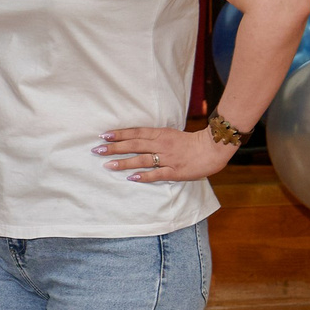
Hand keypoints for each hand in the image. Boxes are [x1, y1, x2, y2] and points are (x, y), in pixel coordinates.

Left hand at [95, 125, 235, 183]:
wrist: (212, 149)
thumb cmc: (190, 142)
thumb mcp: (171, 134)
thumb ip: (154, 137)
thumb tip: (135, 139)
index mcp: (161, 134)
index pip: (136, 132)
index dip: (119, 134)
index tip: (103, 135)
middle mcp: (162, 145)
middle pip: (134, 145)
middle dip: (115, 147)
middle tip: (97, 149)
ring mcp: (168, 158)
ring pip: (142, 159)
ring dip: (124, 162)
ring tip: (108, 165)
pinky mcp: (175, 171)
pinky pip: (157, 174)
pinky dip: (144, 176)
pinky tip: (131, 178)